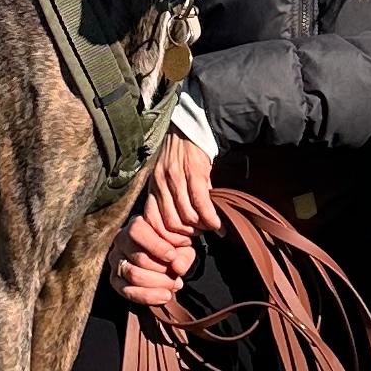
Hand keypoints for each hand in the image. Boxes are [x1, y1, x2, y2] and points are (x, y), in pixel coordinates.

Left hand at [110, 128, 217, 306]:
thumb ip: (169, 198)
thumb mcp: (166, 176)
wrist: (189, 126)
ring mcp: (177, 178)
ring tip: (208, 228)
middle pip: (171, 224)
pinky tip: (218, 225)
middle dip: (186, 236)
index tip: (178, 244)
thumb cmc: (180, 154)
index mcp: (153, 187)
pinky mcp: (194, 173)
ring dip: (200, 228)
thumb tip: (180, 226)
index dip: (165, 238)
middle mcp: (161, 184)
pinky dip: (210, 219)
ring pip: (187, 217)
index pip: (152, 222)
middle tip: (197, 237)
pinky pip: (201, 204)